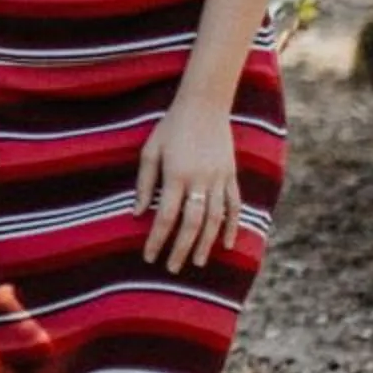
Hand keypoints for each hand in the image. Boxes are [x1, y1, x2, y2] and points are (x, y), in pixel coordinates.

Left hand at [135, 96, 240, 272]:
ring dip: (206, 244)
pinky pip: (234, 206)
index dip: (157, 239)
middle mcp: (199, 180)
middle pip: (191, 224)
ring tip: (197, 263)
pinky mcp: (231, 175)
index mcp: (175, 174)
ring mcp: (219, 179)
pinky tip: (226, 244)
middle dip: (181, 249)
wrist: (204, 105)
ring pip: (214, 219)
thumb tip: (138, 214)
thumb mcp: (151, 150)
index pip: (165, 216)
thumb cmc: (171, 127)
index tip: (149, 256)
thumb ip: (145, 182)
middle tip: (172, 268)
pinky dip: (232, 226)